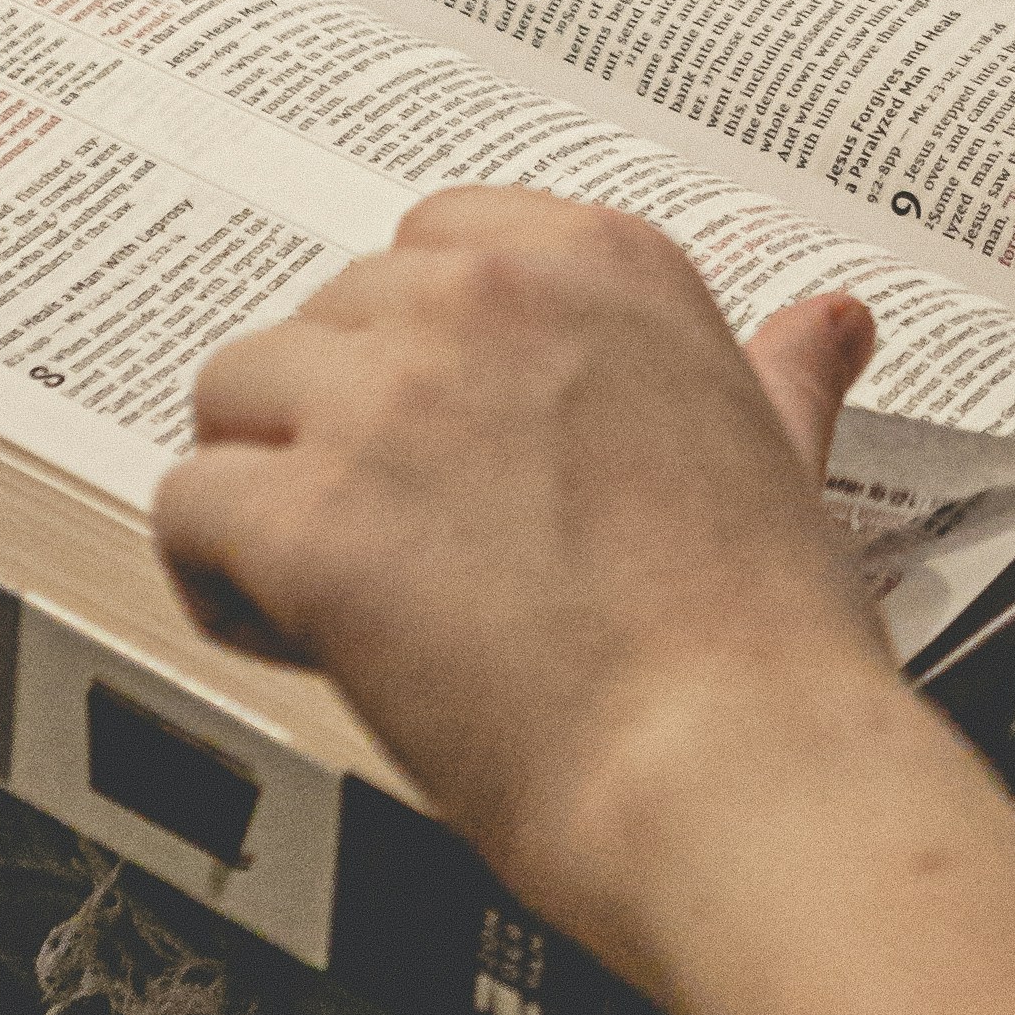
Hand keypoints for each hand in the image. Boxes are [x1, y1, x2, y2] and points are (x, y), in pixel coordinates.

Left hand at [152, 191, 889, 970]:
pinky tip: (300, 641)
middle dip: (339, 429)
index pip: (433, 242)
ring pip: (233, 394)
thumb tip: (826, 327)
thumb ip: (780, 374)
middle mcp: (484, 299)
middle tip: (409, 546)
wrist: (733, 772)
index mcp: (598, 264)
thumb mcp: (785, 460)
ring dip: (264, 491)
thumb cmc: (764, 645)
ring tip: (339, 597)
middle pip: (324, 320)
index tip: (450, 443)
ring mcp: (390, 399)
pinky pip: (188, 510)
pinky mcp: (311, 515)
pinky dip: (220, 585)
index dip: (422, 357)